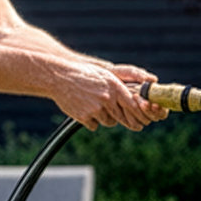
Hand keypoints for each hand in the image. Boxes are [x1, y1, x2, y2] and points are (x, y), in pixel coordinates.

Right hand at [51, 62, 167, 131]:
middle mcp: (107, 98)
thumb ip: (118, 88)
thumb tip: (131, 100)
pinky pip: (93, 125)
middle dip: (121, 118)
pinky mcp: (84, 116)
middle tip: (118, 117)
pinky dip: (90, 121)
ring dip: (104, 118)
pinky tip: (83, 109)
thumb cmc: (83, 74)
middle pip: (121, 117)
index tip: (141, 122)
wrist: (59, 76)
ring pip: (107, 122)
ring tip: (93, 106)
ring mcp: (95, 108)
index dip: (137, 115)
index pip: (132, 105)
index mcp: (114, 87)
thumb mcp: (104, 76)